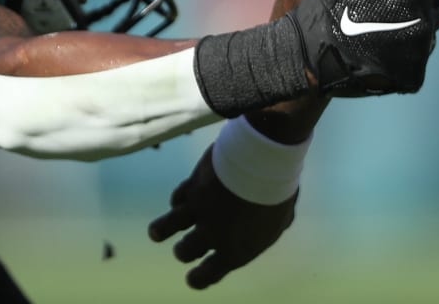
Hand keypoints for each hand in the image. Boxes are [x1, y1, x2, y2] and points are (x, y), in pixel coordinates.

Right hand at [149, 146, 295, 290]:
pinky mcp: (192, 187)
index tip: (193, 277)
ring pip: (165, 227)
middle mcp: (212, 235)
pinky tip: (178, 201)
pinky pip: (176, 198)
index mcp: (235, 250)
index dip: (198, 278)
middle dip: (184, 251)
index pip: (206, 275)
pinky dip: (177, 200)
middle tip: (184, 247)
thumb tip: (267, 228)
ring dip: (160, 230)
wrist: (262, 160)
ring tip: (157, 233)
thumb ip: (268, 229)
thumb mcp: (281, 218)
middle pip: (185, 252)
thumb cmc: (277, 191)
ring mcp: (199, 210)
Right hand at [294, 0, 438, 95]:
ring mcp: (419, 55)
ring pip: (429, 36)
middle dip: (418, 7)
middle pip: (437, 9)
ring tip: (380, 34)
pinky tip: (379, 55)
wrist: (306, 53)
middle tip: (386, 12)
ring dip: (413, 32)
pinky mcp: (411, 78)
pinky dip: (403, 60)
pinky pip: (418, 63)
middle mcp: (424, 25)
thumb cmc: (331, 4)